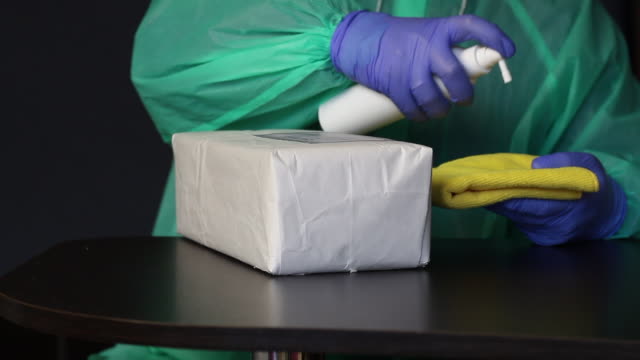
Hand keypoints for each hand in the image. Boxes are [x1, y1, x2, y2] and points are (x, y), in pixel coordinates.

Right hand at [330, 11, 514, 120]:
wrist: (365, 41)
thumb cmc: (404, 40)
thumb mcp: (428, 33)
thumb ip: (447, 50)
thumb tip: (469, 75)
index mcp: (440, 30)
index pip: (472, 26)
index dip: (493, 37)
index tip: (508, 51)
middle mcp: (427, 47)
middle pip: (453, 74)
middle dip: (463, 93)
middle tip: (465, 101)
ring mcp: (409, 67)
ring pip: (432, 97)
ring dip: (441, 109)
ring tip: (442, 110)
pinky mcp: (393, 85)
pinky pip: (411, 107)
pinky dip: (420, 116)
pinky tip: (423, 116)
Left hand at [486, 152, 626, 245]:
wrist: (605, 214)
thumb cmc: (593, 185)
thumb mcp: (588, 165)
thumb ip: (564, 161)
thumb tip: (535, 164)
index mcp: (571, 207)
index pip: (534, 203)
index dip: (509, 196)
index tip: (490, 186)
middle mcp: (557, 226)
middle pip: (520, 213)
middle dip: (497, 200)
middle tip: (476, 187)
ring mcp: (548, 236)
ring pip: (517, 218)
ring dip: (499, 205)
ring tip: (481, 189)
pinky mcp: (541, 240)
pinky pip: (520, 223)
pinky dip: (509, 211)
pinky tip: (498, 199)